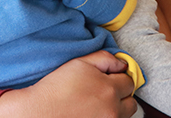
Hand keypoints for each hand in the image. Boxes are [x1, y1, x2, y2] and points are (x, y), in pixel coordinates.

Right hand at [0, 51, 137, 117]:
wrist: (39, 111)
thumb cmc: (57, 87)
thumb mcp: (80, 63)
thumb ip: (105, 59)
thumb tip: (122, 65)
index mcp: (110, 89)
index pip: (129, 82)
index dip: (119, 78)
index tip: (109, 79)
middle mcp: (112, 109)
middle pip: (131, 102)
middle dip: (122, 95)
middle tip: (105, 92)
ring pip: (124, 115)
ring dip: (117, 108)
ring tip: (98, 104)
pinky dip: (107, 117)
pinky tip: (93, 113)